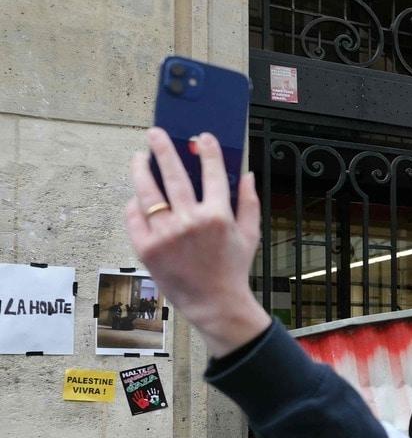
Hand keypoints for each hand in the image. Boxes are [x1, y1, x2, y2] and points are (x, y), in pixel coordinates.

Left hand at [126, 129, 270, 357]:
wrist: (214, 303)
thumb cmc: (233, 269)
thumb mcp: (249, 235)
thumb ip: (249, 203)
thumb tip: (247, 174)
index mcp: (219, 216)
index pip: (212, 173)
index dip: (208, 151)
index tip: (202, 137)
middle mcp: (191, 222)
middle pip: (173, 175)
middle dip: (163, 150)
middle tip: (155, 133)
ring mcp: (166, 234)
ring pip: (147, 192)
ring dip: (141, 170)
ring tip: (138, 158)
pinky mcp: (146, 247)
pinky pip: (135, 217)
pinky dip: (135, 204)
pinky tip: (137, 197)